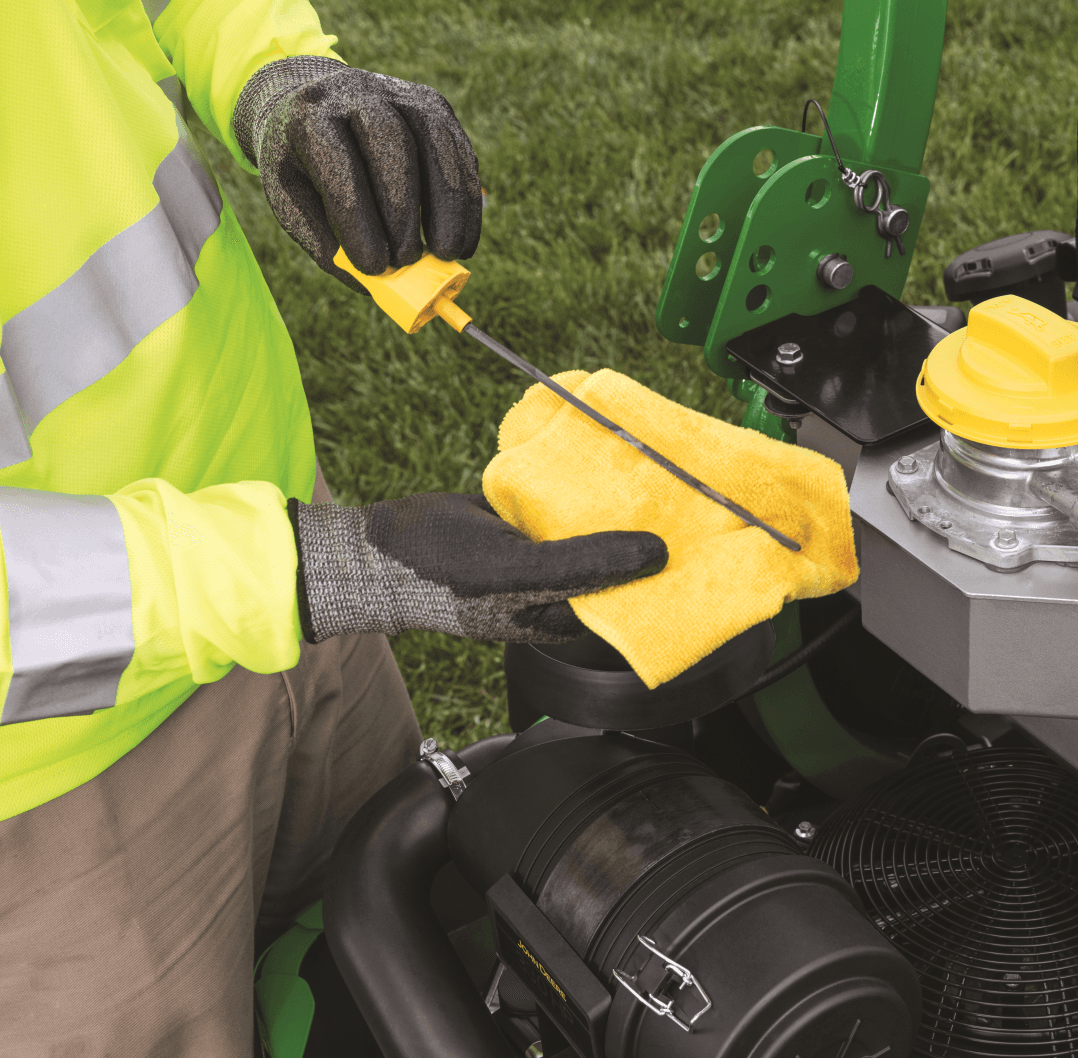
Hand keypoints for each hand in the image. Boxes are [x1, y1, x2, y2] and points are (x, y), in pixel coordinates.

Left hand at [233, 56, 481, 291]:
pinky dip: (466, 203)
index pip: (338, 165)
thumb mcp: (293, 199)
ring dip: (448, 207)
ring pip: (436, 145)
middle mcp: (356, 94)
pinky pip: (460, 154)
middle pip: (391, 145)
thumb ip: (324, 240)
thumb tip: (371, 280)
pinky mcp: (435, 107)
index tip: (374, 267)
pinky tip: (463, 242)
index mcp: (308, 117)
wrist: (313, 101)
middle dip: (404, 210)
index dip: (358, 219)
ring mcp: (401, 95)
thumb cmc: (303, 165)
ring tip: (448, 255)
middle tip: (408, 261)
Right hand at [291, 493, 667, 643]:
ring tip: (658, 474)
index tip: (703, 546)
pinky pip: (563, 502)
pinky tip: (603, 457)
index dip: (665, 579)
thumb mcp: (517, 570)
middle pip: (615, 561)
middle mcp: (553, 591)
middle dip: (648, 533)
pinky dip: (582, 482)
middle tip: (690, 500)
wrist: (373, 545)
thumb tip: (656, 555)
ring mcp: (537, 555)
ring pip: (591, 527)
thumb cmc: (438, 574)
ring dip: (619, 503)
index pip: (627, 602)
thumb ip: (585, 565)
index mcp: (558, 619)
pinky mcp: (521, 523)